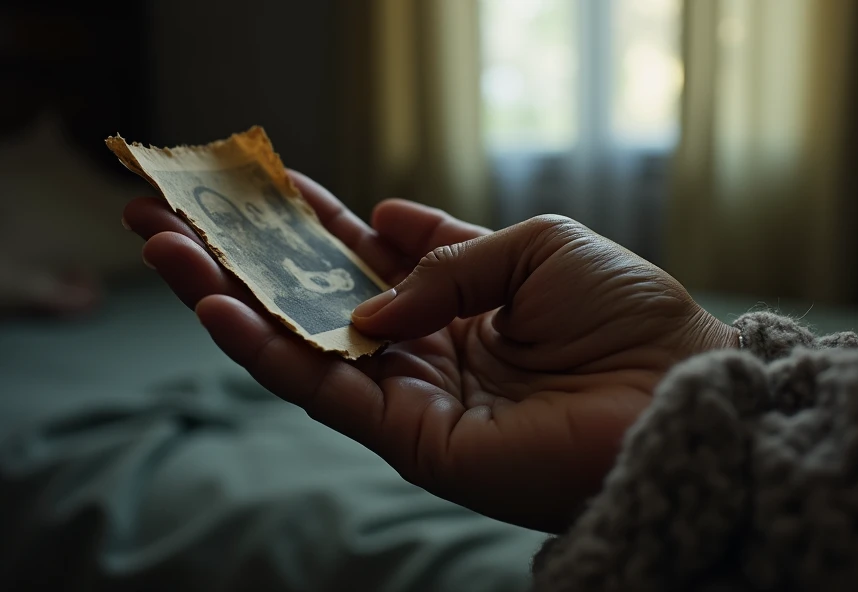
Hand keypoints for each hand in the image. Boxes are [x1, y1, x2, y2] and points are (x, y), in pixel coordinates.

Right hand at [123, 172, 736, 531]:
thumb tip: (378, 225)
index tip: (245, 180)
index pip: (361, 254)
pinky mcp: (412, 441)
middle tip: (166, 211)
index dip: (303, 218)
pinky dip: (265, 350)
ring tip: (161, 247)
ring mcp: (413, 396)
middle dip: (240, 256)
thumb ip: (448, 253)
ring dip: (225, 297)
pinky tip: (215, 306)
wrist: (671, 392)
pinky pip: (324, 392)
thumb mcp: (537, 248)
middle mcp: (426, 347)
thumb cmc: (625, 315)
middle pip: (313, 298)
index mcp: (459, 296)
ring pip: (300, 344)